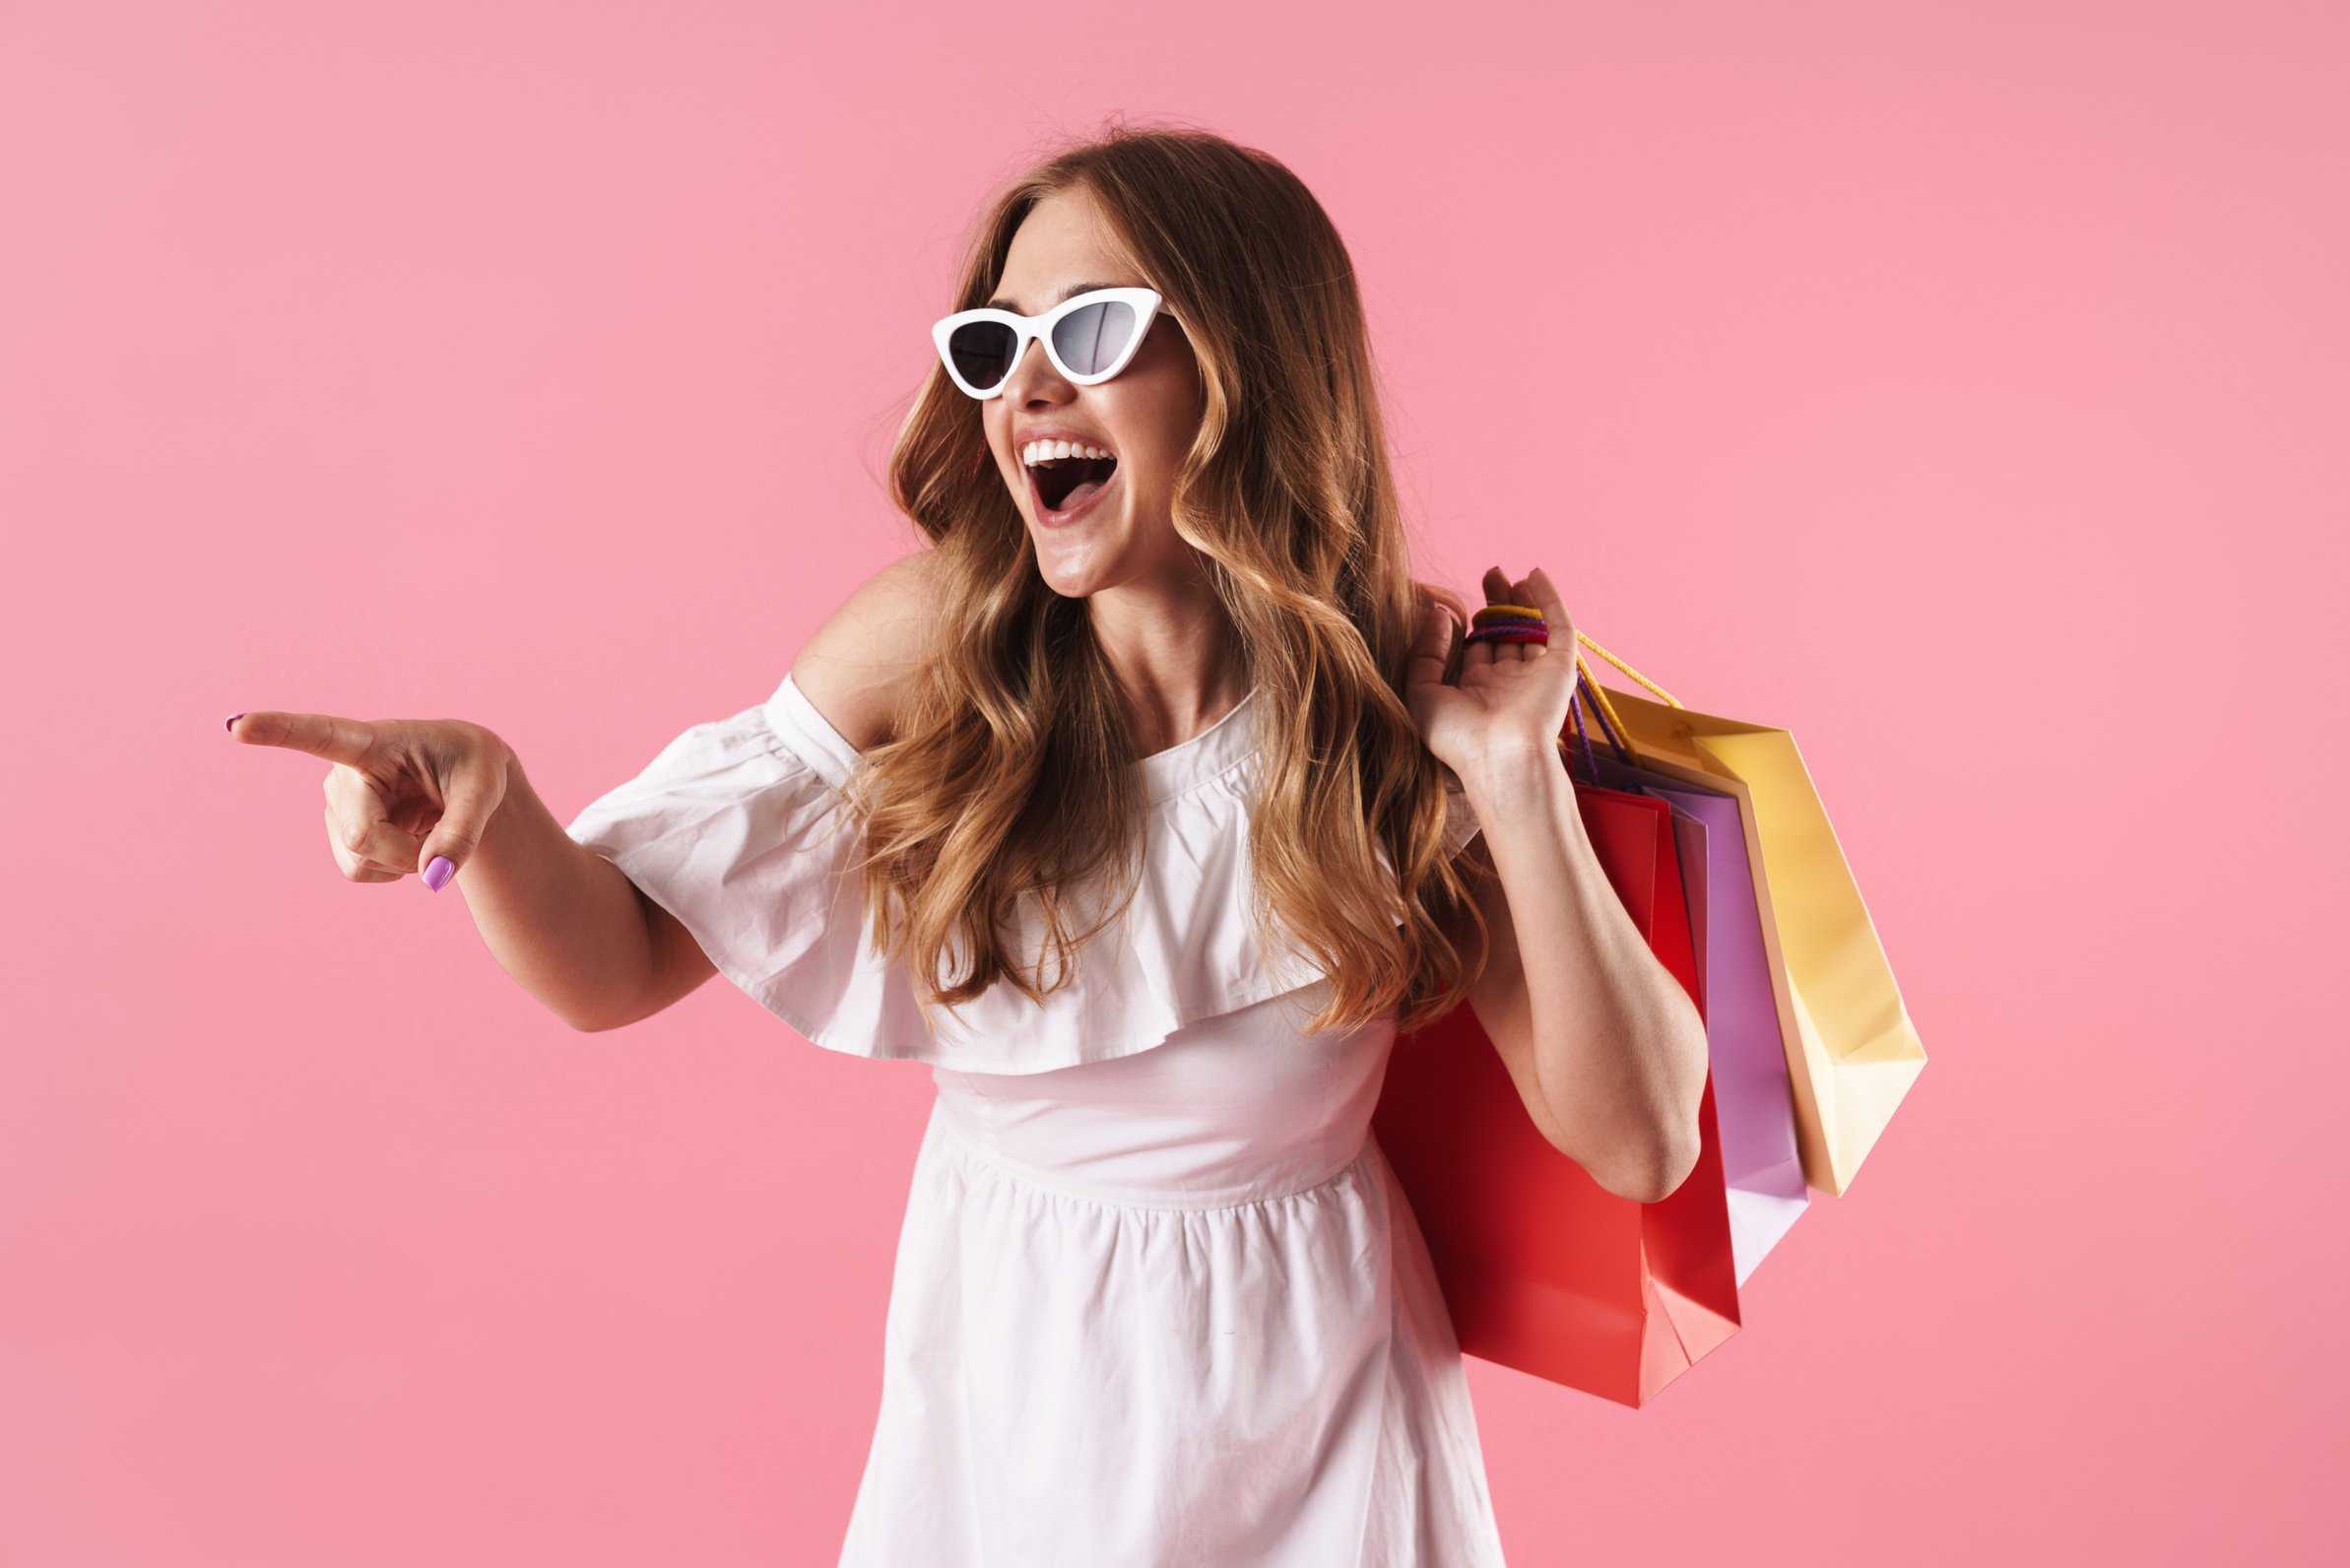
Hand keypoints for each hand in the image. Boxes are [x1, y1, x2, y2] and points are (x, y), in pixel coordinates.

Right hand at [227, 710, 514, 890]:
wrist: (466, 784)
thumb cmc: (474, 770)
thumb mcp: (485, 792)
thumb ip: (463, 834)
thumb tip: (433, 878)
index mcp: (375, 741)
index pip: (321, 734)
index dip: (276, 730)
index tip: (235, 725)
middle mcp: (343, 770)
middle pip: (362, 835)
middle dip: (408, 852)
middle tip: (443, 834)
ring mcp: (335, 803)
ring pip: (359, 859)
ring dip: (403, 859)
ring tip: (424, 822)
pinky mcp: (338, 830)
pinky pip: (360, 870)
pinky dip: (393, 867)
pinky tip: (407, 836)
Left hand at [1405, 564, 1580, 777]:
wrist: (1502, 757)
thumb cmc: (1458, 736)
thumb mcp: (1423, 693)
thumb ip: (1425, 653)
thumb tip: (1438, 613)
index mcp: (1478, 691)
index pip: (1477, 650)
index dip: (1469, 626)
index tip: (1456, 604)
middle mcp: (1508, 682)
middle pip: (1505, 634)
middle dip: (1498, 605)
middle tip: (1490, 574)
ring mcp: (1535, 674)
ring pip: (1531, 628)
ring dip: (1522, 600)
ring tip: (1507, 574)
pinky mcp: (1559, 667)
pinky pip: (1559, 627)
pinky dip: (1550, 600)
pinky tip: (1535, 575)